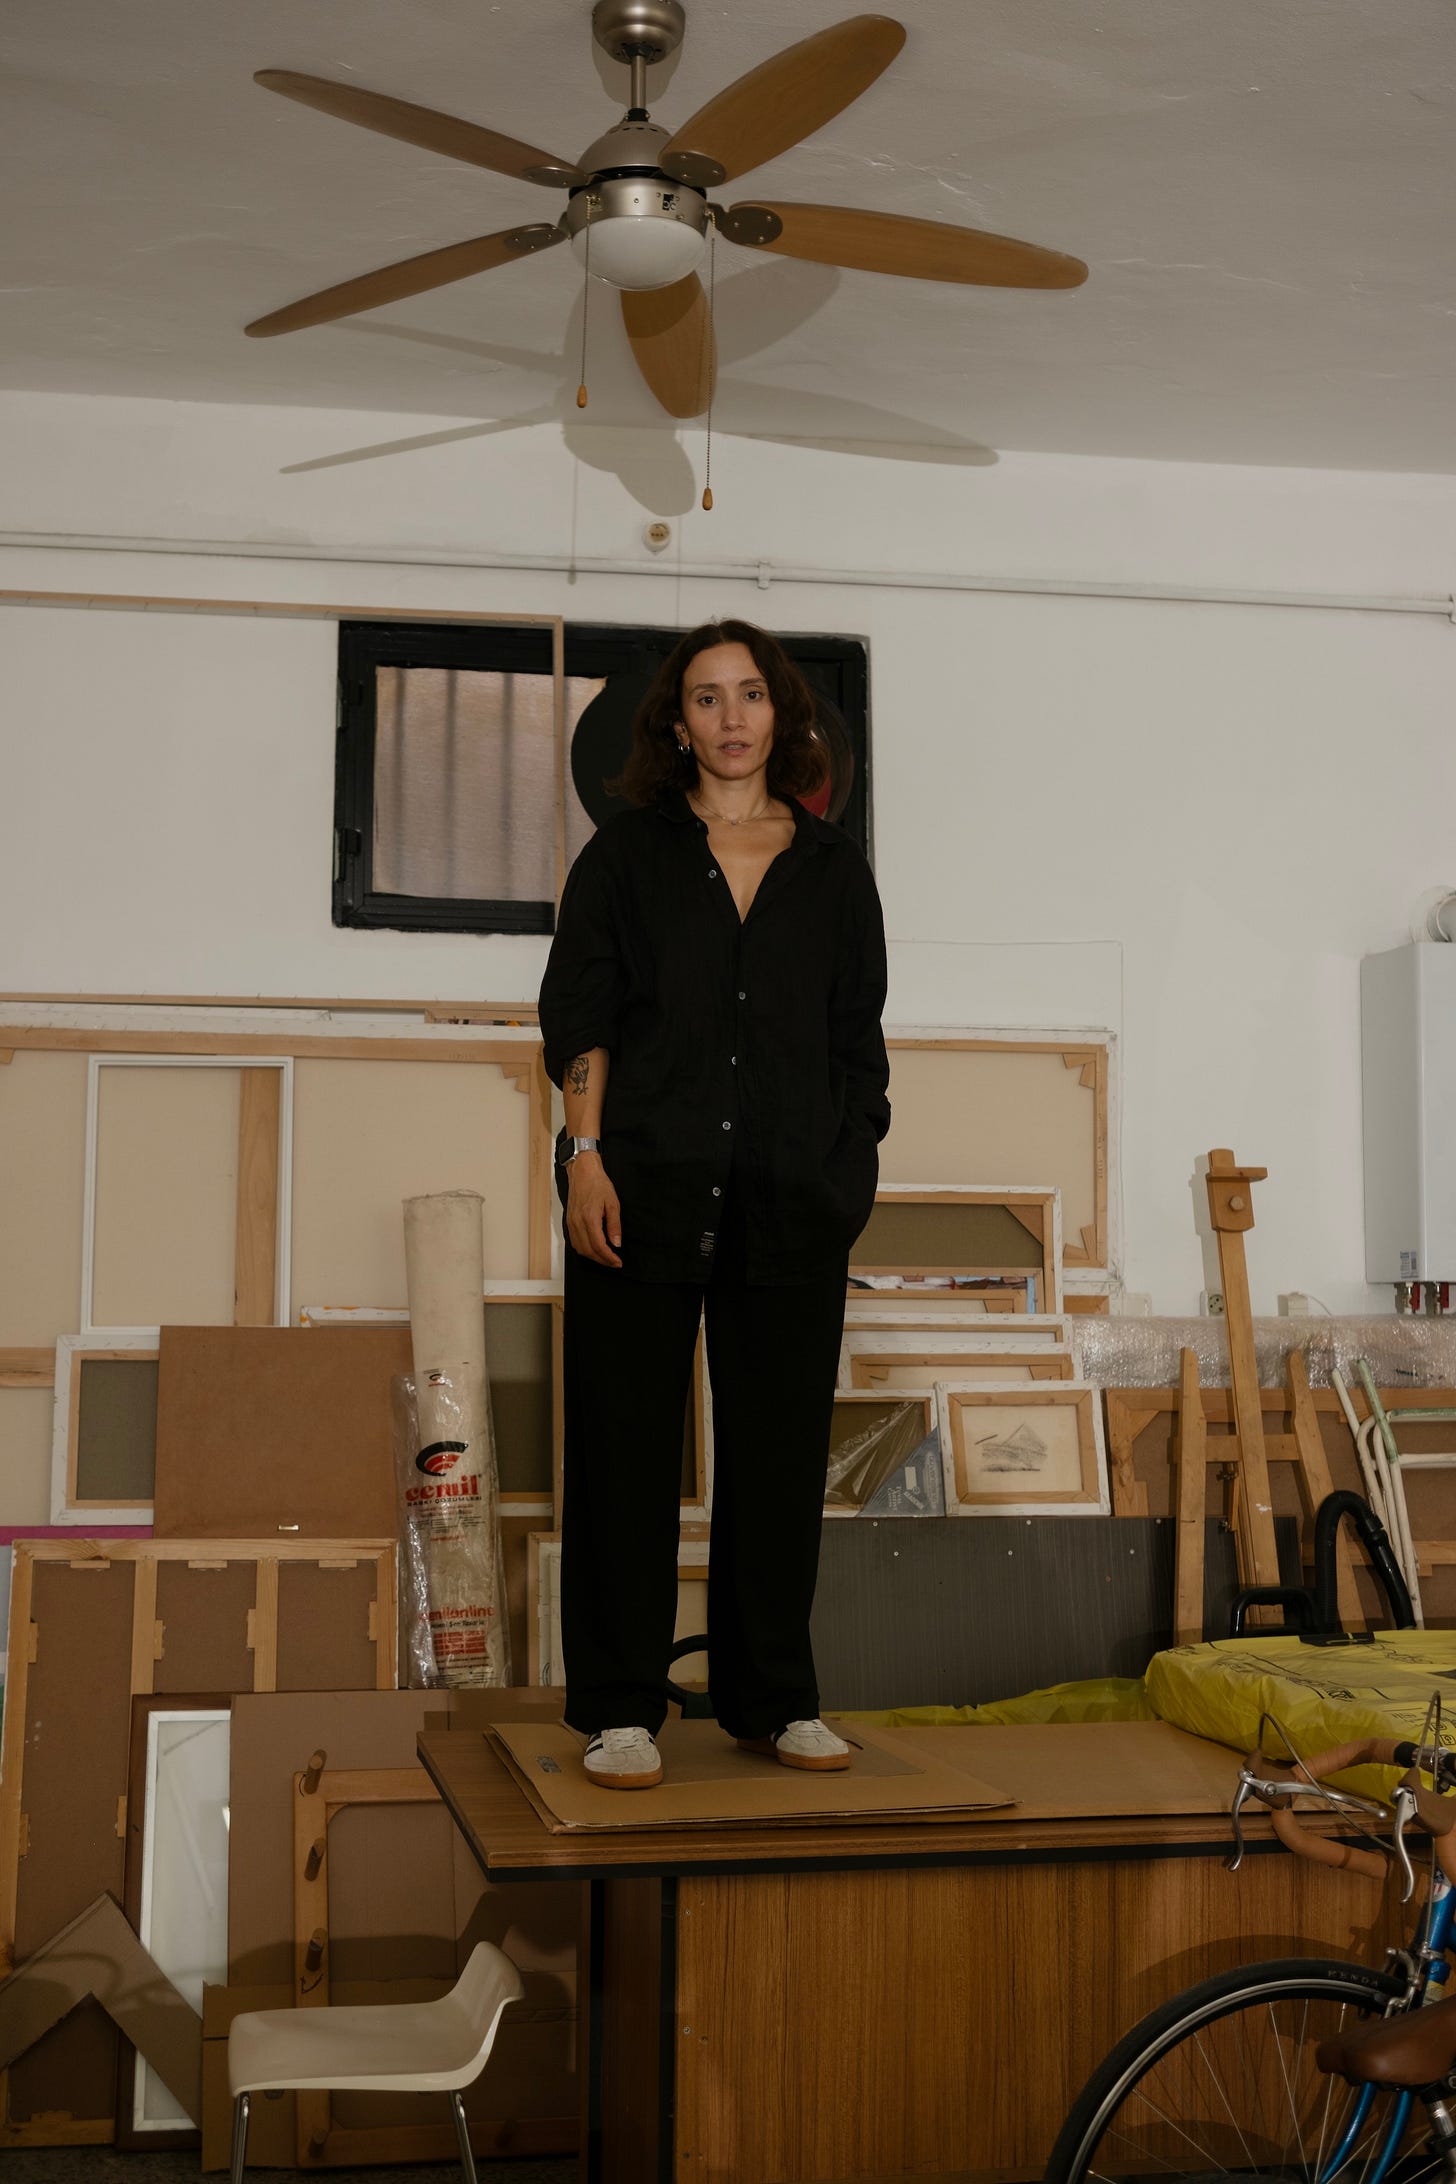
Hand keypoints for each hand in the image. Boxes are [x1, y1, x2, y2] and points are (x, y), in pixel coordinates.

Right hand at [566, 1153, 621, 1267]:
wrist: (583, 1172)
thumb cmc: (598, 1184)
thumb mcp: (613, 1203)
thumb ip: (615, 1225)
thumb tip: (617, 1243)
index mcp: (589, 1218)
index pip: (599, 1246)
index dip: (609, 1258)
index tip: (617, 1262)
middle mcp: (578, 1223)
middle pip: (588, 1251)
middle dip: (602, 1260)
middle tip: (613, 1262)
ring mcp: (571, 1223)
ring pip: (580, 1248)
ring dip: (592, 1257)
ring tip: (605, 1257)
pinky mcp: (568, 1221)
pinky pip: (574, 1241)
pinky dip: (583, 1249)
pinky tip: (593, 1248)